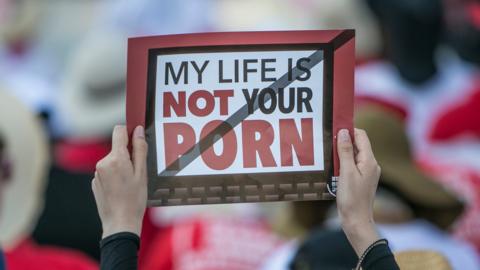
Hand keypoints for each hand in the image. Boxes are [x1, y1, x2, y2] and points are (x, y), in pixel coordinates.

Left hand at [92, 125, 147, 237]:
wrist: (120, 223)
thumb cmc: (134, 200)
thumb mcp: (142, 173)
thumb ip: (140, 149)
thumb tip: (138, 131)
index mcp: (115, 158)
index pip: (119, 131)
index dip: (129, 132)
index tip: (138, 139)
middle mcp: (102, 163)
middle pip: (117, 148)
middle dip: (128, 154)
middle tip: (138, 172)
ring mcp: (97, 173)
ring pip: (113, 161)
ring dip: (122, 166)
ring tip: (130, 184)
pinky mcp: (95, 183)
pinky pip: (107, 172)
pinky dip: (115, 176)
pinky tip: (122, 190)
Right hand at [336, 128, 380, 255]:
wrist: (356, 221)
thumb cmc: (352, 198)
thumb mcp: (346, 172)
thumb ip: (345, 152)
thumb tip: (344, 132)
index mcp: (369, 161)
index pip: (361, 136)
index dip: (349, 130)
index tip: (335, 128)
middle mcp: (370, 164)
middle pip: (358, 144)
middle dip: (344, 140)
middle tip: (328, 139)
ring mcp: (366, 172)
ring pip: (353, 154)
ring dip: (342, 152)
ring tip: (328, 152)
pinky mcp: (360, 179)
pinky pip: (351, 164)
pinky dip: (342, 162)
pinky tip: (332, 166)